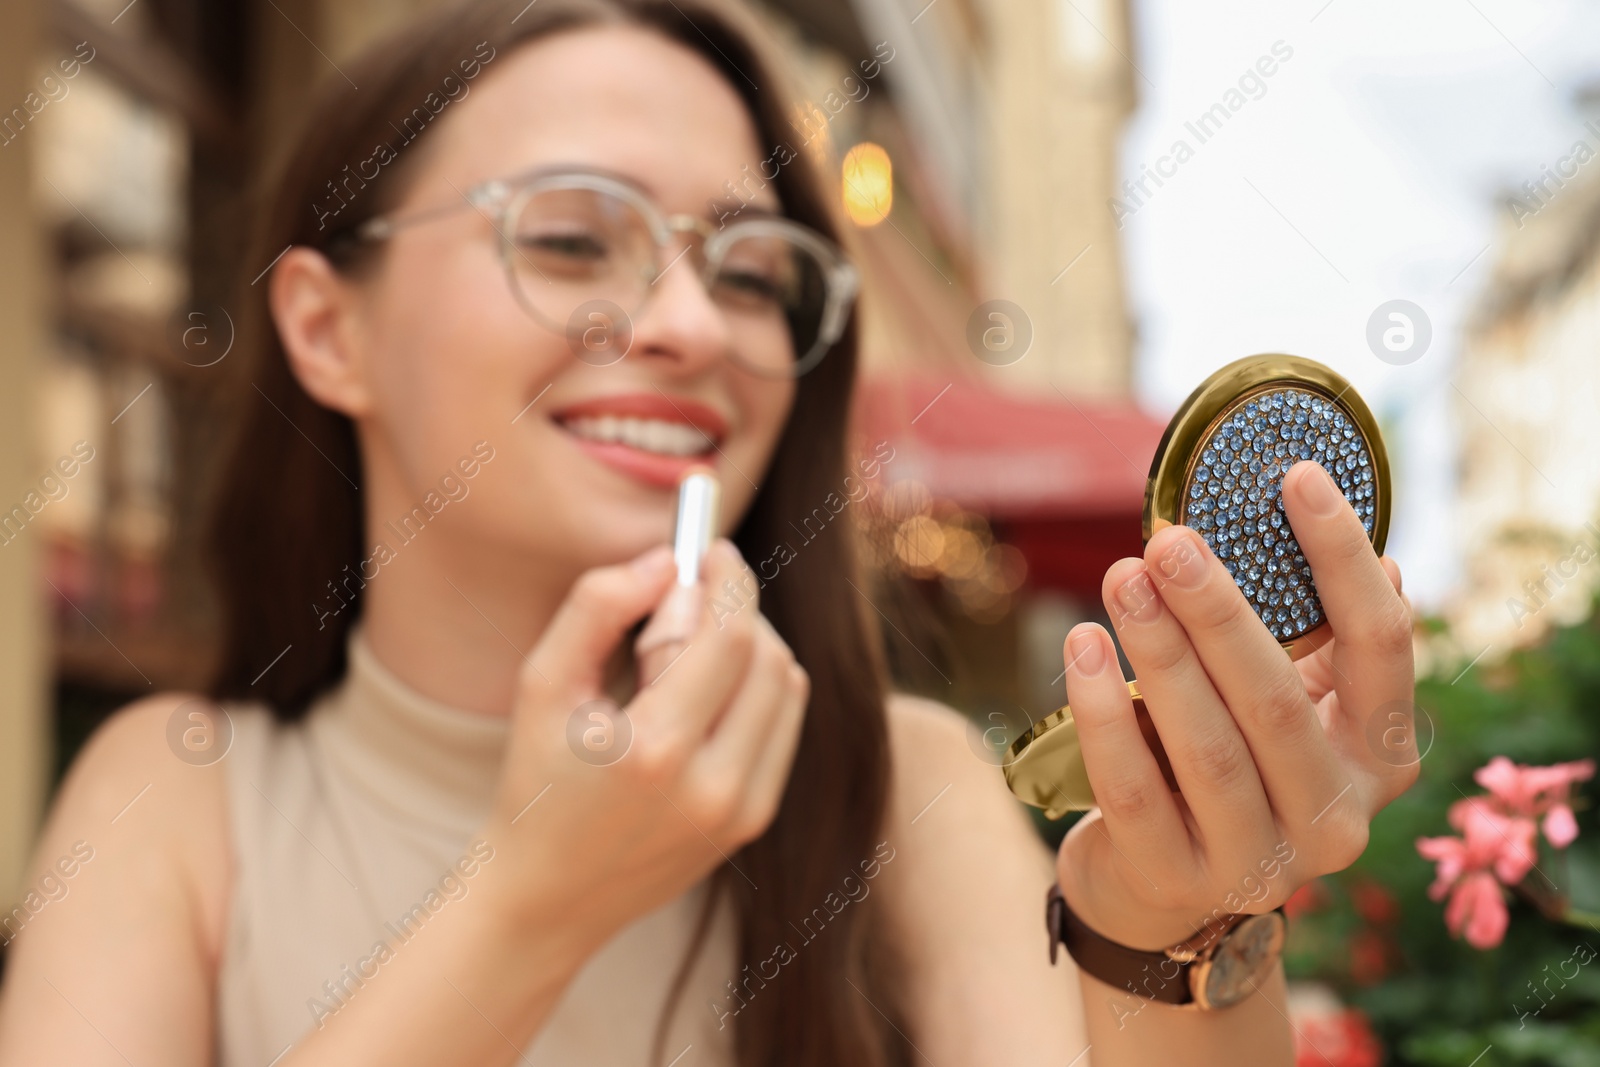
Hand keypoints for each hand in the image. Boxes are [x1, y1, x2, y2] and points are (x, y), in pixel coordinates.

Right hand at [476, 539, 807, 946]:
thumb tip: (666, 560)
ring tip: (692, 647)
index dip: (727, 579)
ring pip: (787, 688)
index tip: (710, 548)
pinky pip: (783, 724)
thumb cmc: (537, 779)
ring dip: (752, 645)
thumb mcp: (542, 684)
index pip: (729, 635)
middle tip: (690, 596)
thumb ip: (596, 607)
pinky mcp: (753, 821)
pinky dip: (760, 687)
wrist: (549, 896)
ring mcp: (742, 811)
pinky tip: (711, 686)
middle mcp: (714, 787)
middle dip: (735, 610)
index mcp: (656, 751)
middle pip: (767, 656)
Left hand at [1055, 460, 1416, 951]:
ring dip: (1159, 653)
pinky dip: (1104, 712)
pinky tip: (1082, 645)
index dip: (1341, 559)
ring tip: (1122, 578)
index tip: (1296, 477)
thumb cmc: (1232, 762)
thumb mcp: (1285, 701)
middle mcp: (1338, 819)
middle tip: (1169, 542)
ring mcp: (1261, 863)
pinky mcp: (1177, 880)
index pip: (1380, 647)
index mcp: (1380, 757)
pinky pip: (1133, 788)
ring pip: (1207, 747)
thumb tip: (1375, 558)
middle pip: (1279, 702)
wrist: (1160, 884)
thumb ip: (1315, 640)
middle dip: (1218, 613)